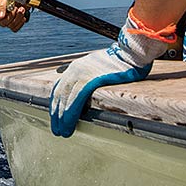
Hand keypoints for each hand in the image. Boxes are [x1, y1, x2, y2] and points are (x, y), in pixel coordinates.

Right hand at [0, 0, 30, 31]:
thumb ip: (1, 6)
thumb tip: (0, 16)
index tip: (3, 13)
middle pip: (2, 23)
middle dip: (11, 15)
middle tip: (16, 7)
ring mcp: (7, 22)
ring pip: (10, 26)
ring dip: (18, 17)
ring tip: (22, 9)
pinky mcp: (14, 25)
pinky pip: (15, 28)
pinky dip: (20, 22)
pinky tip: (23, 16)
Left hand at [49, 9, 175, 136]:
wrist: (130, 53)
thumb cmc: (120, 64)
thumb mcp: (99, 69)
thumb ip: (91, 79)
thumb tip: (88, 93)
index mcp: (76, 67)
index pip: (60, 88)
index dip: (56, 104)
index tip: (55, 117)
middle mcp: (75, 69)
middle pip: (60, 95)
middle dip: (56, 114)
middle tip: (57, 130)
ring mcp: (82, 73)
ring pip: (65, 98)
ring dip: (62, 117)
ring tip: (62, 131)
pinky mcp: (90, 78)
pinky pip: (76, 98)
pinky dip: (71, 111)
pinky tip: (69, 122)